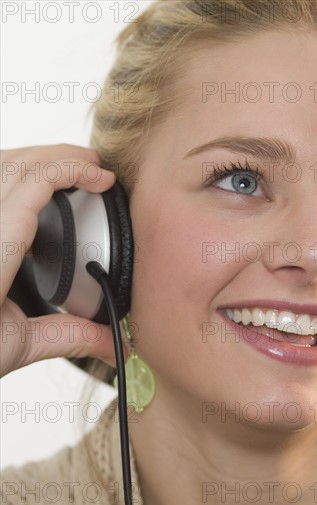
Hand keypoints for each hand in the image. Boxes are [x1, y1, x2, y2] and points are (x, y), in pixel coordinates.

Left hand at [1, 144, 118, 376]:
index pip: (32, 184)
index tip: (104, 178)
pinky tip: (29, 191)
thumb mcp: (12, 347)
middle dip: (60, 154)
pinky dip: (13, 175)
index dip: (73, 170)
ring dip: (35, 158)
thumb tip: (113, 342)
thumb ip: (69, 337)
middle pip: (14, 163)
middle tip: (94, 164)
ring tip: (67, 167)